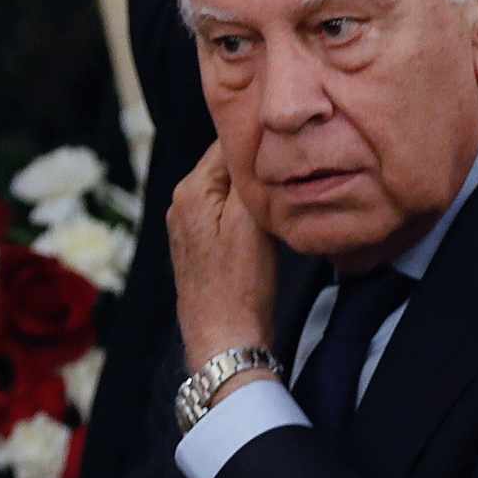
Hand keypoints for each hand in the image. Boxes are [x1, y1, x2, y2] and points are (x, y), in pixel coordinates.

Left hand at [168, 141, 277, 381]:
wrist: (225, 339)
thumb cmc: (241, 284)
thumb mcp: (251, 222)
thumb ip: (249, 177)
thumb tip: (253, 140)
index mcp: (192, 188)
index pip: (227, 140)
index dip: (259, 138)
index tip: (288, 138)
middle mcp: (183, 201)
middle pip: (227, 164)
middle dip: (258, 164)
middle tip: (294, 163)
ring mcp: (189, 223)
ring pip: (228, 188)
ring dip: (254, 188)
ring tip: (284, 189)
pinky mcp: (200, 244)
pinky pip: (226, 210)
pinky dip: (246, 209)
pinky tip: (267, 218)